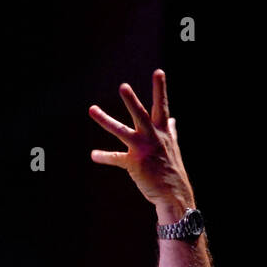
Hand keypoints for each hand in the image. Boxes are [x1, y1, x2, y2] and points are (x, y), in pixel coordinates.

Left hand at [89, 70, 194, 217]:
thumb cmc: (172, 170)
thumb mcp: (173, 147)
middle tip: (123, 87)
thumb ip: (170, 131)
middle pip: (140, 115)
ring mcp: (143, 150)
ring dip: (106, 120)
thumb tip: (173, 120)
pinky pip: (115, 158)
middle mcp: (153, 138)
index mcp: (163, 132)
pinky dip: (104, 156)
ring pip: (121, 132)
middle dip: (131, 101)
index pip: (162, 107)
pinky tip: (93, 155)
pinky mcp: (133, 163)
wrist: (173, 194)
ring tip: (92, 109)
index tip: (158, 72)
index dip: (160, 89)